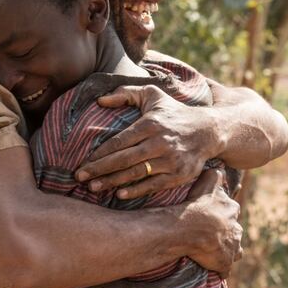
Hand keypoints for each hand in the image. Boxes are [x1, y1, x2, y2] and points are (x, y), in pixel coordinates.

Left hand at [75, 85, 223, 199]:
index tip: (82, 162)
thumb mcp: (152, 95)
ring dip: (112, 182)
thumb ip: (126, 92)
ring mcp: (170, 160)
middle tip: (79, 177)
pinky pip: (153, 185)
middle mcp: (160, 142)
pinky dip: (136, 191)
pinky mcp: (179, 174)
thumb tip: (100, 100)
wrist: (208, 130)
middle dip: (99, 170)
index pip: (119, 141)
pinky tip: (119, 194)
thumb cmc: (174, 112)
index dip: (99, 154)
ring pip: (136, 174)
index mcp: (150, 124)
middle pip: (123, 159)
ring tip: (93, 187)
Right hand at [181, 169, 242, 276]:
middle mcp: (236, 228)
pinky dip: (221, 267)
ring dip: (227, 250)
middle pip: (234, 231)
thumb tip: (221, 168)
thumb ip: (216, 175)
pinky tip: (215, 267)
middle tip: (212, 234)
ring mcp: (231, 247)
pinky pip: (225, 267)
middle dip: (226, 232)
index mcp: (232, 210)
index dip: (222, 213)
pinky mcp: (225, 261)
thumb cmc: (196, 205)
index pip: (232, 211)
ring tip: (215, 251)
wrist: (189, 228)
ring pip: (234, 249)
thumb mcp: (207, 182)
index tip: (213, 216)